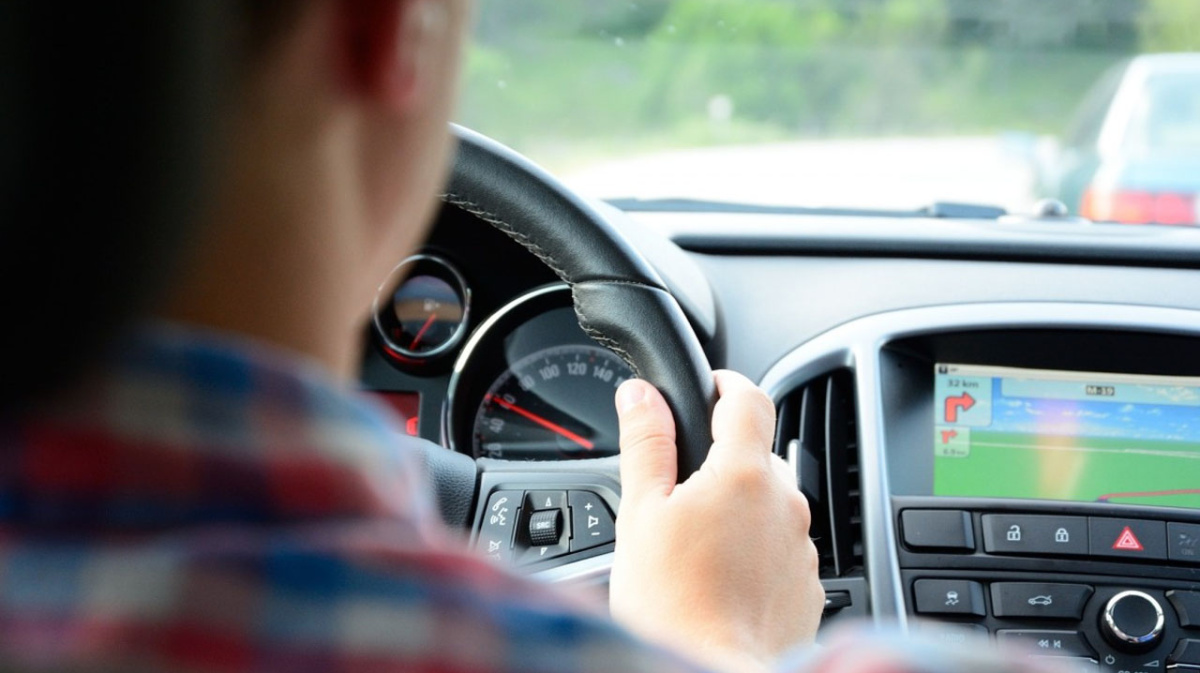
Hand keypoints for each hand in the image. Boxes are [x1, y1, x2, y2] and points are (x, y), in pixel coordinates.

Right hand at [609, 370, 823, 672]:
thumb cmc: (673, 604)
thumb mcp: (642, 513)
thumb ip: (647, 443)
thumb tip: (641, 393)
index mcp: (744, 473)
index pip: (749, 398)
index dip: (726, 384)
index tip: (709, 389)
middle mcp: (786, 504)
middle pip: (758, 456)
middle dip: (723, 464)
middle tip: (680, 496)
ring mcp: (801, 548)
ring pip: (772, 507)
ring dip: (741, 512)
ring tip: (697, 549)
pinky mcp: (807, 587)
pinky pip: (782, 551)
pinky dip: (757, 554)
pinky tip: (722, 579)